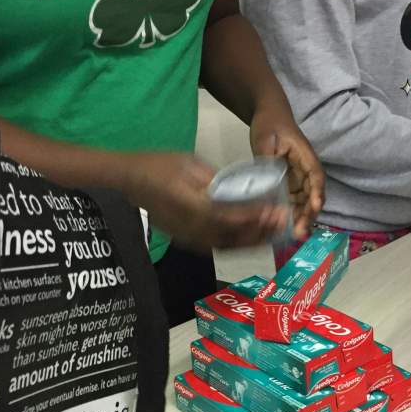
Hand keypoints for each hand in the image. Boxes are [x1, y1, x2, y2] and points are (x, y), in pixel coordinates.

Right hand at [127, 152, 288, 250]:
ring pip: (226, 246)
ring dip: (251, 241)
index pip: (229, 216)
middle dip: (260, 232)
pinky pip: (217, 247)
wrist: (129, 181)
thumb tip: (239, 192)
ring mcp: (187, 237)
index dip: (254, 216)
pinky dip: (237, 245)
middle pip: (232, 237)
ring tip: (272, 233)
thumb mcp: (189, 164)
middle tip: (281, 223)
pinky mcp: (186, 240)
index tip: (275, 211)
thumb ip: (215, 181)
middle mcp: (191, 228)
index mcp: (191, 206)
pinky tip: (251, 238)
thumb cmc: (158, 166)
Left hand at [250, 105, 325, 239]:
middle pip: (312, 193)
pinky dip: (293, 213)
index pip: (315, 175)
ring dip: (302, 217)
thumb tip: (267, 179)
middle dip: (309, 213)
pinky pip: (294, 200)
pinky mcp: (290, 182)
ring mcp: (298, 177)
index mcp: (304, 156)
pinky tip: (286, 227)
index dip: (317, 192)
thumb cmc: (270, 123)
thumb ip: (267, 157)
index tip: (315, 207)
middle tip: (300, 231)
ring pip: (305, 200)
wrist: (269, 115)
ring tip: (294, 234)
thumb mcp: (265, 138)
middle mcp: (305, 169)